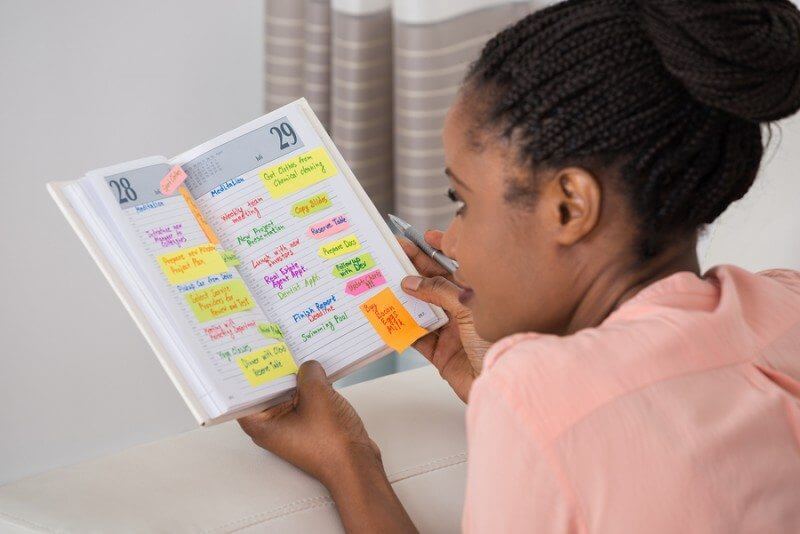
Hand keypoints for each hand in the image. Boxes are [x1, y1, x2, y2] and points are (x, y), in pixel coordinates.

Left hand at [238, 360, 379, 486]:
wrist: (357, 466)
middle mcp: (272, 427)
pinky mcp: (308, 426)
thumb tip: (308, 365)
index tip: (250, 352)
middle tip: (277, 345)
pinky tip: (321, 372)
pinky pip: (304, 401)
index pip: (243, 393)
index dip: (247, 371)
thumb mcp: (317, 394)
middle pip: (267, 390)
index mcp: (262, 424)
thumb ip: (308, 372)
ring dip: (297, 377)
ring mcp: (291, 427)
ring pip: (288, 394)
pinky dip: (310, 388)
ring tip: (301, 353)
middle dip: (275, 369)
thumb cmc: (332, 443)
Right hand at [399, 230, 491, 401]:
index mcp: (478, 294)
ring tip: (384, 282)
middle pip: (433, 285)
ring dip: (404, 298)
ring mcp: (452, 332)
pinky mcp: (442, 354)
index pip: (453, 266)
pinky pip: (417, 338)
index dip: (436, 251)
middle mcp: (465, 310)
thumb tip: (412, 282)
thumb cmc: (503, 341)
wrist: (508, 380)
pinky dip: (403, 329)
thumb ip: (439, 291)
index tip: (418, 238)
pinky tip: (389, 317)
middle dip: (413, 270)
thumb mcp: (470, 306)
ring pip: (422, 310)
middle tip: (392, 255)